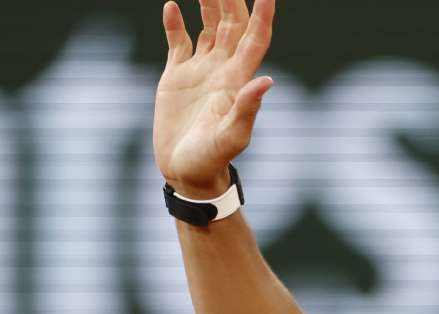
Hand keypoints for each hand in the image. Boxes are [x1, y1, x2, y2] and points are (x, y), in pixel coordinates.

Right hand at [154, 0, 274, 198]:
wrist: (185, 171)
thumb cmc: (212, 159)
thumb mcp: (231, 136)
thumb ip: (247, 109)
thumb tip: (266, 81)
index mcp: (238, 79)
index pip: (255, 38)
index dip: (262, 15)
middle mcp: (223, 69)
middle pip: (232, 24)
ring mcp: (200, 70)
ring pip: (209, 26)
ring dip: (208, 3)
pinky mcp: (177, 76)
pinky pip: (179, 41)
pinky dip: (175, 23)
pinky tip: (172, 5)